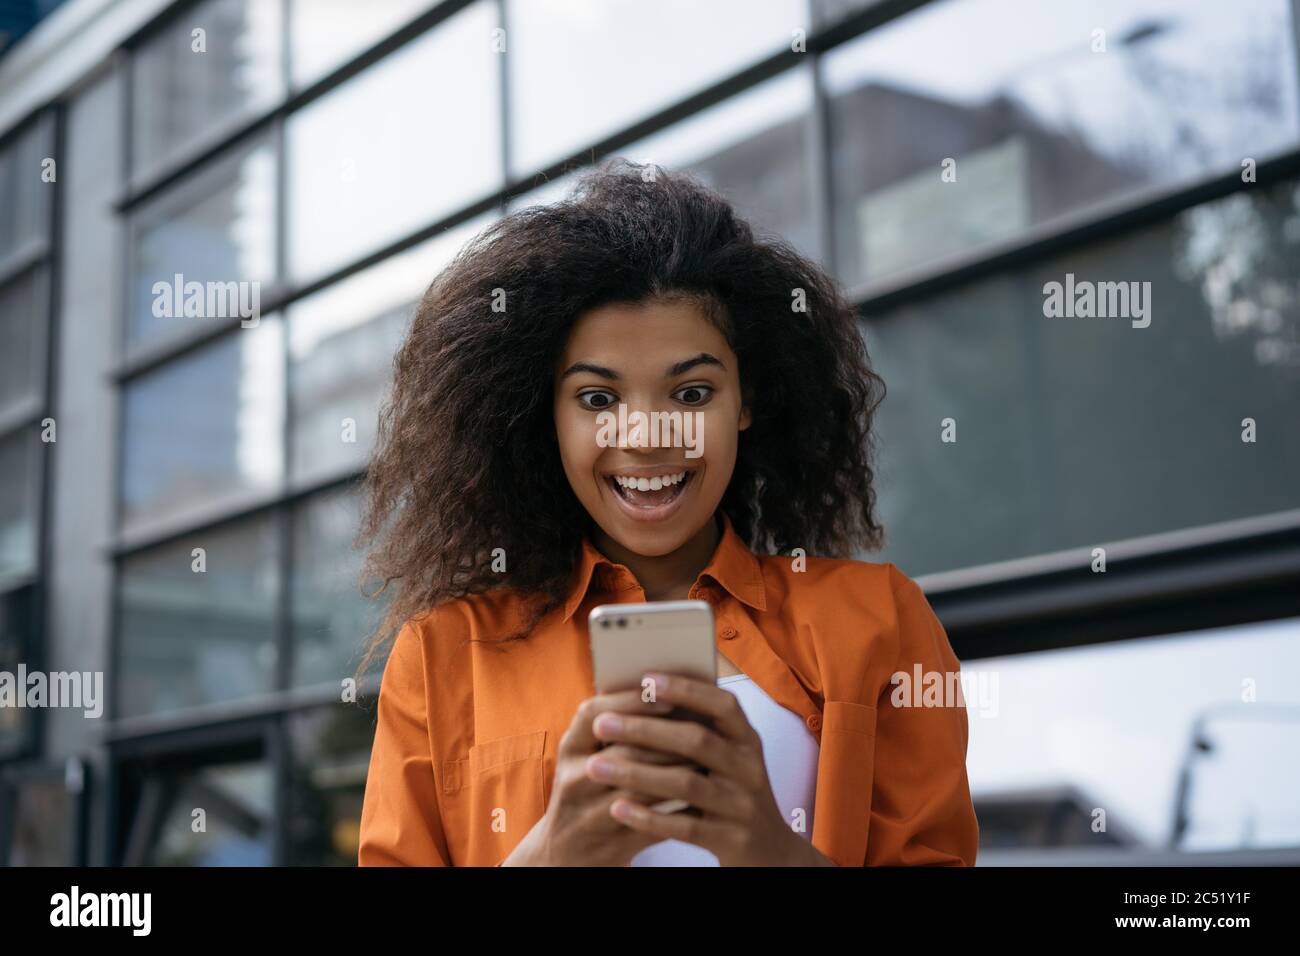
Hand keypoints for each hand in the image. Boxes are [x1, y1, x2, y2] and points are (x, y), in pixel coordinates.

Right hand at [501, 688, 685, 865]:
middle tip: (703, 729)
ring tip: (706, 760)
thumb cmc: (586, 792)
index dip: (629, 702)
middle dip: (668, 741)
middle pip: (625, 753)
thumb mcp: (585, 757)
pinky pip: (651, 826)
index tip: (666, 696)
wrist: (564, 854)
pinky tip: (698, 799)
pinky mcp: (611, 845)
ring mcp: (589, 816)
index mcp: (570, 749)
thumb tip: (669, 695)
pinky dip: (677, 811)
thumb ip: (617, 730)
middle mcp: (573, 780)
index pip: (593, 713)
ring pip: (641, 791)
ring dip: (677, 774)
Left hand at [587, 672, 834, 865]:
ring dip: (637, 773)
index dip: (687, 690)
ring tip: (596, 767)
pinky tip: (619, 809)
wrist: (771, 854)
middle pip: (697, 741)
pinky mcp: (733, 839)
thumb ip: (700, 732)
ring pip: (686, 783)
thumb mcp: (730, 760)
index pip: (722, 705)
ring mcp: (743, 805)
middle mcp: (749, 768)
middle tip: (602, 725)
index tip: (646, 679)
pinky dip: (650, 817)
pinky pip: (686, 826)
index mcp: (747, 741)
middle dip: (645, 730)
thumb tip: (645, 696)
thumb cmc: (734, 795)